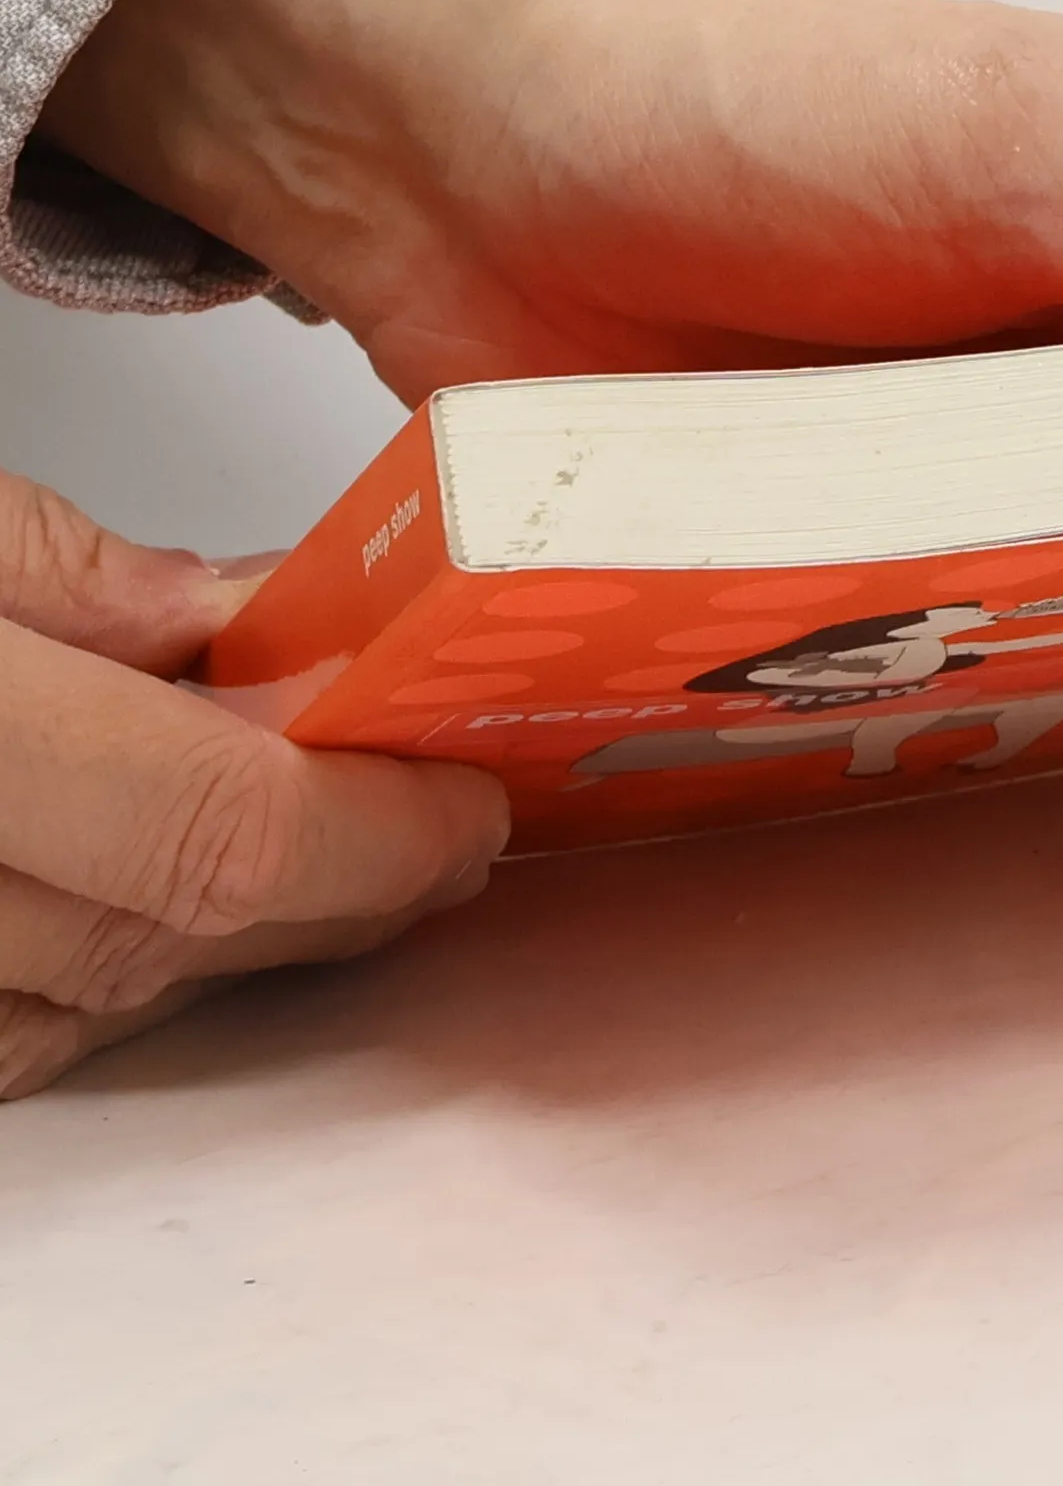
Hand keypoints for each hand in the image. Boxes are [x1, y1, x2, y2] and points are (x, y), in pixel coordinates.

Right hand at [0, 468, 507, 1097]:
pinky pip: (22, 1040)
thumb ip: (70, 574)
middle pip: (179, 935)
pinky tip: (180, 911)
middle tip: (440, 831)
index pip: (222, 831)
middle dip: (343, 883)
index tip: (466, 797)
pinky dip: (117, 973)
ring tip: (339, 868)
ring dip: (242, 936)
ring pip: (105, 1009)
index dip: (377, 830)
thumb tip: (249, 612)